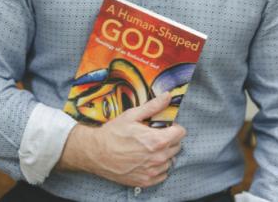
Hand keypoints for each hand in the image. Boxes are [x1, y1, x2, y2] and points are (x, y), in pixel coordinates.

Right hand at [57, 92, 185, 187]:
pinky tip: (146, 160)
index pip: (181, 133)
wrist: (96, 153)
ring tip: (149, 148)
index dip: (173, 127)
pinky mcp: (146, 181)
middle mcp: (158, 158)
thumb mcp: (132, 115)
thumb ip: (153, 106)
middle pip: (176, 146)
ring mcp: (152, 171)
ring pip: (170, 161)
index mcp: (157, 140)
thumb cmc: (113, 133)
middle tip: (154, 135)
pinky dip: (158, 167)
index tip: (164, 126)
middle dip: (169, 139)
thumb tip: (167, 96)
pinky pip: (162, 174)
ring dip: (164, 154)